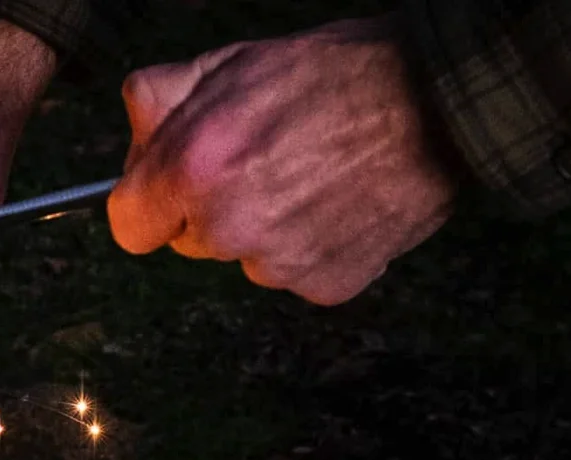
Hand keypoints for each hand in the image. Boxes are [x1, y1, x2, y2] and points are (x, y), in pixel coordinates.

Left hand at [108, 16, 459, 304]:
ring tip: (314, 174)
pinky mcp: (325, 286)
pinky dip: (315, 246)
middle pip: (191, 242)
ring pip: (246, 259)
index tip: (176, 184)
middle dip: (211, 208)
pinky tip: (342, 202)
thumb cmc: (338, 73)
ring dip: (266, 228)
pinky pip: (299, 274)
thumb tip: (136, 131)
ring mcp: (277, 266)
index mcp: (191, 169)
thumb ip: (166, 97)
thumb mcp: (235, 61)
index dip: (151, 201)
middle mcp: (227, 227)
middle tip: (264, 159)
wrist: (441, 104)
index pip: (129, 226)